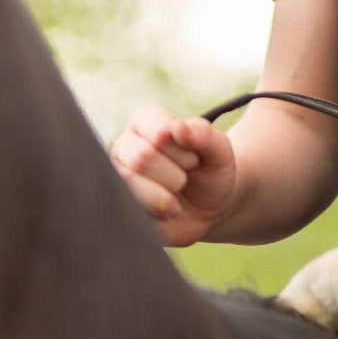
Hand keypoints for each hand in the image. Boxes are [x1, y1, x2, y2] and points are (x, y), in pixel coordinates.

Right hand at [111, 107, 237, 246]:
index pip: (158, 133)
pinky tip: (166, 212)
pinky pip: (131, 212)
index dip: (183, 152)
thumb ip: (203, 135)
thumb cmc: (210, 172)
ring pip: (131, 185)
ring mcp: (117, 176)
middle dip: (175, 175)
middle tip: (184, 178)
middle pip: (142, 158)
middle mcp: (125, 146)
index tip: (193, 158)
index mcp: (146, 123)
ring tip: (176, 196)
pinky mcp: (119, 204)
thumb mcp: (219, 150)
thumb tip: (177, 127)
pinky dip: (157, 215)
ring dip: (166, 198)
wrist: (209, 210)